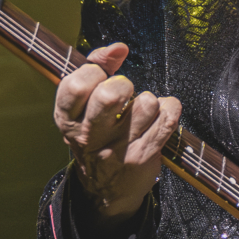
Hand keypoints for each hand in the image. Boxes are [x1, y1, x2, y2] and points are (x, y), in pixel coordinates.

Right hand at [53, 43, 182, 226]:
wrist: (105, 190)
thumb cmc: (96, 135)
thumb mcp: (83, 106)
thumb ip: (97, 68)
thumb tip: (119, 48)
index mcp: (67, 119)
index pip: (77, 84)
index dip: (95, 72)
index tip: (103, 77)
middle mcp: (88, 135)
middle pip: (111, 95)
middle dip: (124, 85)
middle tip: (125, 93)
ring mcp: (117, 149)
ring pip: (146, 103)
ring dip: (150, 100)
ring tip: (143, 111)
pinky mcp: (143, 156)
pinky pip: (168, 119)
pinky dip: (170, 109)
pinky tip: (162, 115)